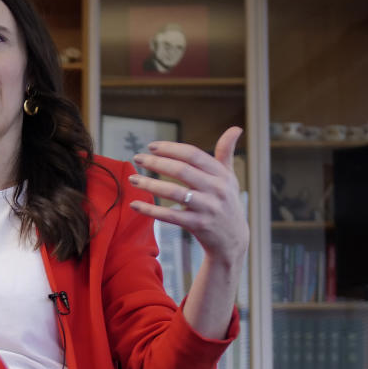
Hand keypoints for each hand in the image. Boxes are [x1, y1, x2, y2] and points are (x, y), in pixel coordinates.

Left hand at [128, 126, 248, 266]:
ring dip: (149, 184)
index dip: (171, 149)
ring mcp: (207, 208)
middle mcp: (216, 189)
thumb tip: (235, 128)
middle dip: (156, 162)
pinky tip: (134, 204)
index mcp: (221, 174)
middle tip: (137, 158)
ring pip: (174, 192)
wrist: (232, 240)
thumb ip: (226, 153)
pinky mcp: (198, 225)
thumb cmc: (226, 202)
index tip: (151, 146)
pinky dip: (151, 210)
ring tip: (132, 179)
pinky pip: (170, 215)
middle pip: (181, 171)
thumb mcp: (229, 178)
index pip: (193, 155)